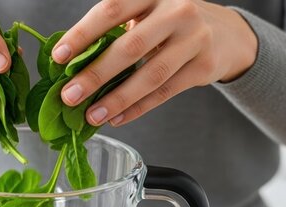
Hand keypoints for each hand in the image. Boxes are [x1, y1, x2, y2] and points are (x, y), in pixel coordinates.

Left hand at [52, 0, 257, 126]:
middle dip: (95, 75)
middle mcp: (176, 11)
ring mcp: (194, 38)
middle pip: (129, 47)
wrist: (226, 33)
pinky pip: (165, 92)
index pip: (111, 9)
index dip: (82, 34)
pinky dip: (138, 108)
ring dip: (116, 99)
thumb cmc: (171, 24)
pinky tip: (117, 117)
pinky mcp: (204, 66)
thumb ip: (116, 31)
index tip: (59, 57)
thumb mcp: (147, 14)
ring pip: (149, 75)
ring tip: (91, 115)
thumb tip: (71, 64)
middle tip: (69, 96)